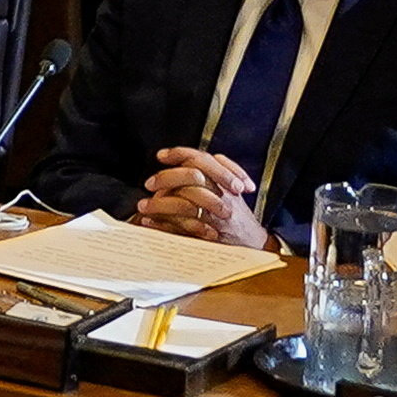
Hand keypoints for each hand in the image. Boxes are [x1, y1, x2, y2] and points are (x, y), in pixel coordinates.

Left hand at [136, 146, 263, 248]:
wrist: (255, 243)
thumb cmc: (236, 214)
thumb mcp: (229, 188)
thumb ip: (210, 173)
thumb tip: (178, 161)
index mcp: (226, 180)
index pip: (202, 159)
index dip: (179, 154)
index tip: (160, 155)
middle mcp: (224, 195)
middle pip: (192, 177)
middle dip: (166, 177)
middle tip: (148, 184)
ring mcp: (218, 216)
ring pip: (185, 204)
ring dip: (159, 204)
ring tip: (142, 206)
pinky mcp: (211, 236)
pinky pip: (182, 228)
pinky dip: (162, 225)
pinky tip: (149, 222)